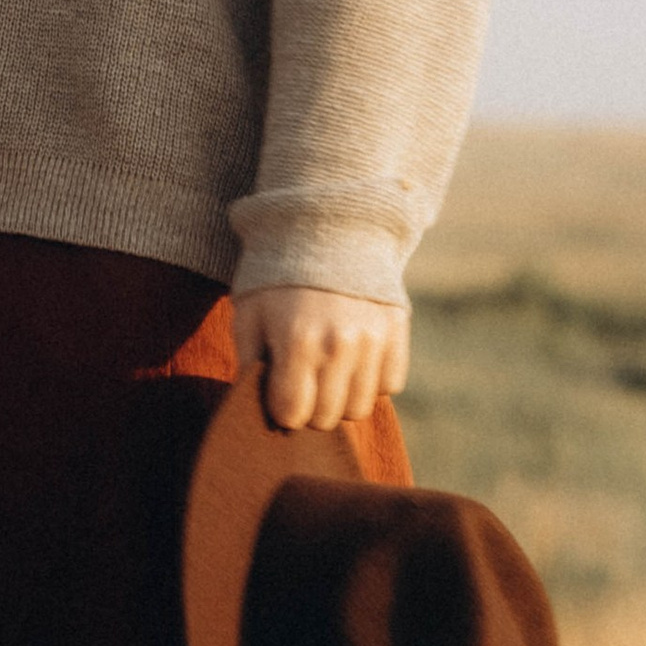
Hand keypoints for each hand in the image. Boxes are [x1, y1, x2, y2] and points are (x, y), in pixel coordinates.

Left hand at [234, 284, 410, 434]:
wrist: (323, 228)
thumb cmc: (276, 278)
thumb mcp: (248, 315)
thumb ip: (250, 365)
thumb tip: (258, 406)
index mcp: (297, 341)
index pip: (292, 414)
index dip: (281, 409)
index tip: (277, 391)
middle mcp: (340, 344)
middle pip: (327, 417)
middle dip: (309, 408)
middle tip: (301, 382)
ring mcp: (373, 339)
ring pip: (359, 407)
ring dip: (340, 398)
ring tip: (326, 370)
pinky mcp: (397, 330)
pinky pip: (388, 385)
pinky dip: (371, 380)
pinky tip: (353, 358)